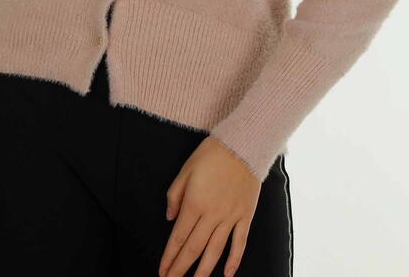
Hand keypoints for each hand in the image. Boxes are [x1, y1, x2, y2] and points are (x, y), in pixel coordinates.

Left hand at [158, 135, 260, 276]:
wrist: (242, 144)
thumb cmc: (212, 154)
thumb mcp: (185, 169)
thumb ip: (175, 195)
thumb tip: (170, 218)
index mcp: (194, 203)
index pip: (178, 237)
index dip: (169, 257)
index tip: (163, 271)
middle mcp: (212, 214)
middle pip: (194, 248)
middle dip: (181, 269)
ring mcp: (230, 217)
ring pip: (215, 251)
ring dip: (204, 271)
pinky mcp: (245, 215)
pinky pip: (239, 242)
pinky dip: (234, 260)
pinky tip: (227, 274)